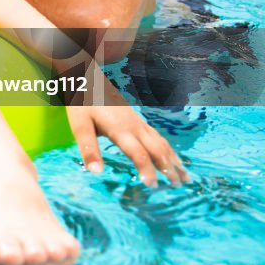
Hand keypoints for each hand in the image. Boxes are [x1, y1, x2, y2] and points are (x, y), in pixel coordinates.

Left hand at [66, 75, 188, 186]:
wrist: (89, 77)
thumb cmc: (82, 103)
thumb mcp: (79, 125)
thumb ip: (88, 148)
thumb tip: (95, 172)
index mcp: (120, 129)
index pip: (138, 153)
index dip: (146, 170)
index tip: (153, 186)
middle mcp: (134, 127)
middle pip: (157, 149)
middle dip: (168, 168)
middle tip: (178, 186)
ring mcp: (138, 123)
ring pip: (161, 143)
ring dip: (173, 160)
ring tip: (185, 177)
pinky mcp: (138, 120)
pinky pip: (158, 137)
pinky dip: (169, 150)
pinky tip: (172, 158)